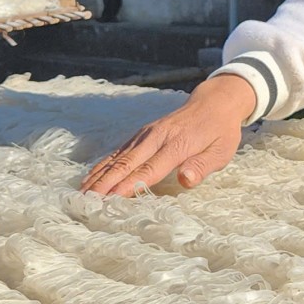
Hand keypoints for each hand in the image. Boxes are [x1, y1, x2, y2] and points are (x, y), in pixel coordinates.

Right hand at [80, 74, 256, 196]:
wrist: (214, 102)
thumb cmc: (220, 132)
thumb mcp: (221, 151)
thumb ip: (202, 166)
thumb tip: (186, 180)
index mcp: (177, 145)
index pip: (149, 170)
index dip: (128, 187)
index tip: (108, 201)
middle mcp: (157, 138)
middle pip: (126, 164)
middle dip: (105, 184)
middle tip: (85, 202)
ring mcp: (147, 134)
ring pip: (118, 157)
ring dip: (99, 175)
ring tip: (81, 194)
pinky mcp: (143, 133)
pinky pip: (120, 150)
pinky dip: (103, 164)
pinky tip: (91, 176)